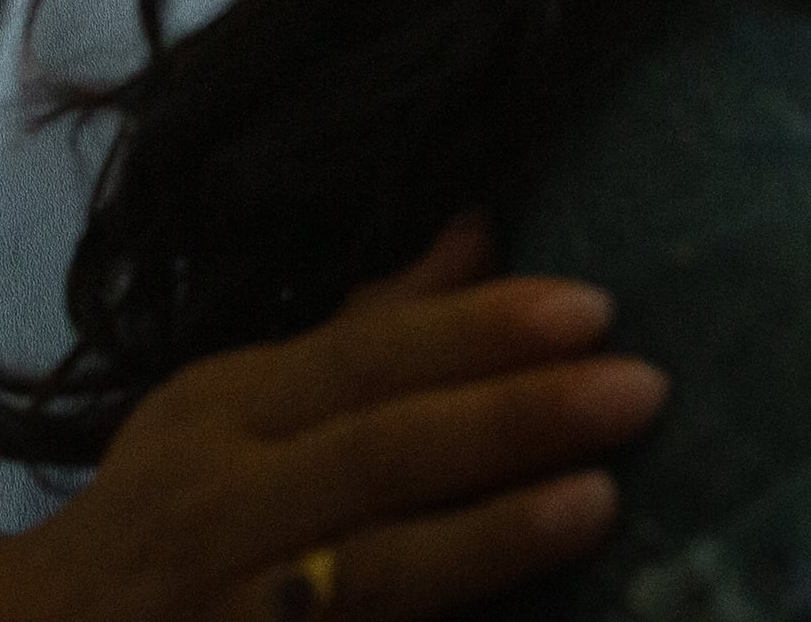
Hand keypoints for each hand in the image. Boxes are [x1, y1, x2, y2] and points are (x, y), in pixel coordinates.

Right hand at [0, 215, 667, 621]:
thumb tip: (485, 228)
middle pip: (375, 452)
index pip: (362, 359)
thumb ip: (367, 331)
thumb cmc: (170, 511)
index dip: (476, 331)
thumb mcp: (239, 405)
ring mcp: (232, 606)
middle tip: (639, 386)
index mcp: (223, 413)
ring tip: (599, 499)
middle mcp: (221, 504)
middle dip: (508, 418)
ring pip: (370, 572)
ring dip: (488, 537)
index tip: (593, 305)